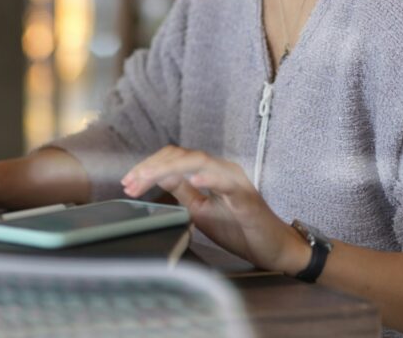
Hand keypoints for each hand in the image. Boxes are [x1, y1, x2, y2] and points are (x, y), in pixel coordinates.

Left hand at [121, 146, 308, 273]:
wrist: (273, 248)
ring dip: (170, 168)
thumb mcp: (201, 210)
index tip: (129, 181)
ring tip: (149, 177)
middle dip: (152, 167)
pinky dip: (209, 178)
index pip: (175, 158)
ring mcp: (234, 180)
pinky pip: (226, 182)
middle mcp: (221, 169)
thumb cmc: (240, 229)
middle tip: (131, 182)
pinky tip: (193, 179)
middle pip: (182, 156)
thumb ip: (182, 191)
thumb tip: (158, 177)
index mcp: (209, 172)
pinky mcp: (246, 196)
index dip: (149, 166)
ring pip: (199, 162)